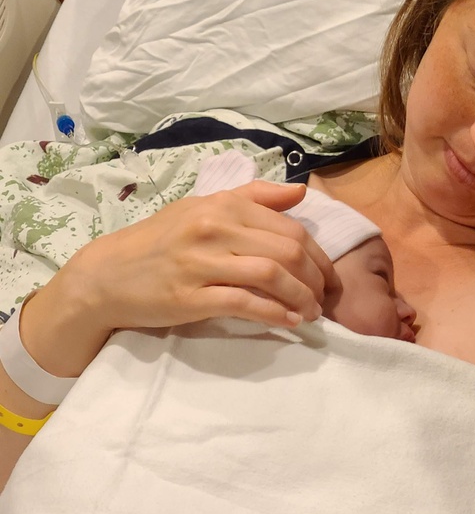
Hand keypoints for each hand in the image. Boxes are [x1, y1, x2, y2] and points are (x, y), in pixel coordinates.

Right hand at [21, 181, 338, 376]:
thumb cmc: (160, 240)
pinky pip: (244, 303)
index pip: (291, 228)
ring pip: (271, 275)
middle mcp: (213, 228)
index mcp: (223, 205)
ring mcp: (200, 263)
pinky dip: (274, 314)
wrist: (106, 275)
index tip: (329, 276)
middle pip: (288, 251)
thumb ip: (254, 197)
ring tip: (312, 313)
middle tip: (325, 297)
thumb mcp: (204, 207)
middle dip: (317, 278)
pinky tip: (289, 322)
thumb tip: (301, 191)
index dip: (320, 255)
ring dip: (301, 297)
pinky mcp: (189, 297)